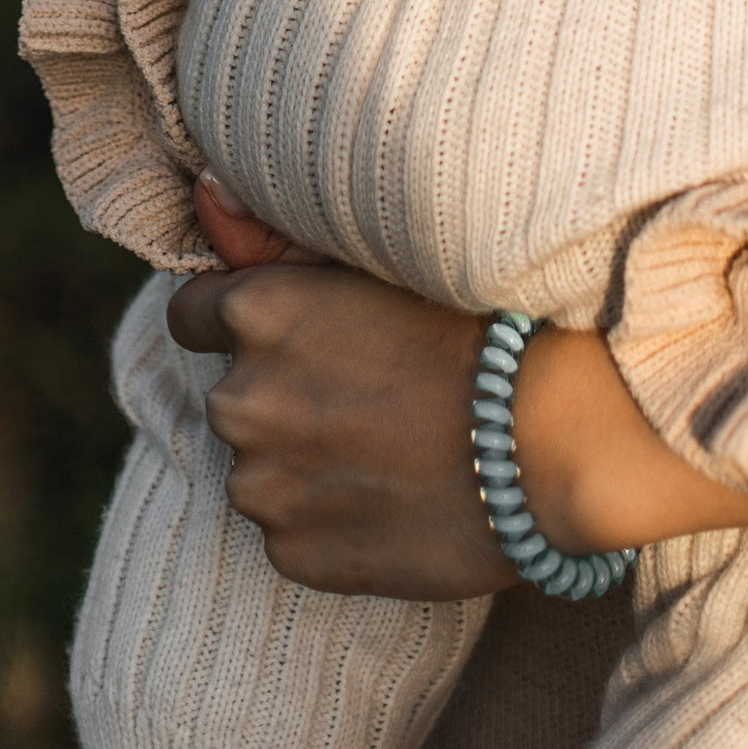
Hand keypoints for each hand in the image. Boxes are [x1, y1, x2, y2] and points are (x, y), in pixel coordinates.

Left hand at [164, 262, 747, 596]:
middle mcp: (242, 399)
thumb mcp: (382, 261)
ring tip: (393, 447)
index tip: (302, 333)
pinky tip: (396, 497)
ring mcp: (265, 485)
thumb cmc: (484, 328)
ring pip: (262, 467)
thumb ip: (271, 238)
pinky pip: (294, 531)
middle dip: (282, 392)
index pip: (192, 313)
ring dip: (303, 459)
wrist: (555, 442)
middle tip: (370, 389)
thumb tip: (204, 193)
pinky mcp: (295, 555)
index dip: (245, 319)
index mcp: (258, 312)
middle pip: (235, 394)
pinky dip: (331, 517)